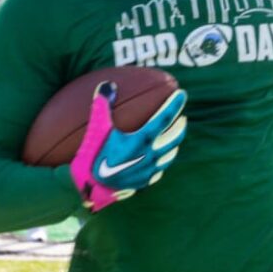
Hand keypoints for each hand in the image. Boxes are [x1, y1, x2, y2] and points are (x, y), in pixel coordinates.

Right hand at [70, 81, 186, 212]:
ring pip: (170, 155)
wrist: (90, 186)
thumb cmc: (93, 154)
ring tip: (174, 137)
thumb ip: (102, 105)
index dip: (174, 104)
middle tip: (182, 118)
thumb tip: (106, 85)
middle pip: (174, 137)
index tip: (182, 94)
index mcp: (142, 139)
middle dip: (180, 126)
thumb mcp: (97, 128)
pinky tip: (159, 160)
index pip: (164, 117)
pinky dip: (162, 161)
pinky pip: (159, 170)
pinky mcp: (144, 182)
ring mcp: (149, 170)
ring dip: (174, 144)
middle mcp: (150, 154)